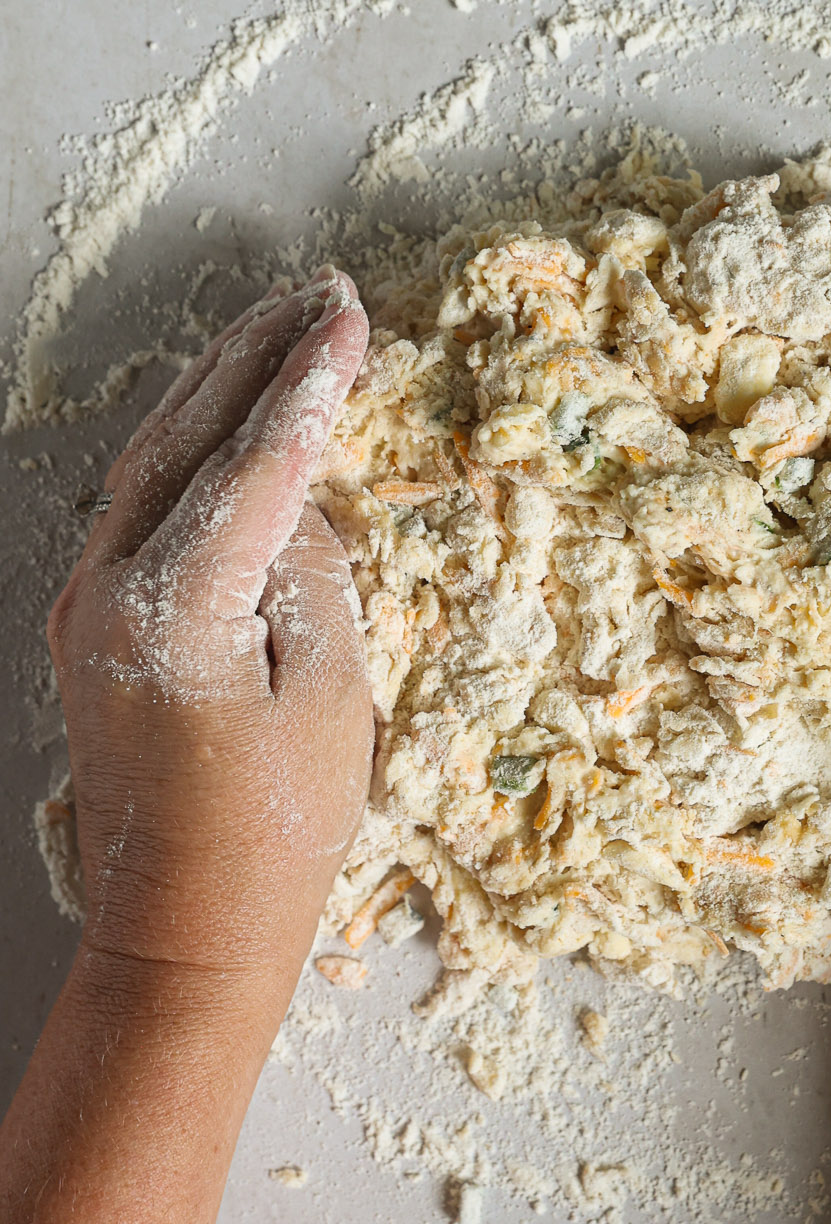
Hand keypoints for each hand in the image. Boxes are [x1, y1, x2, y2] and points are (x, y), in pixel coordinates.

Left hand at [46, 267, 372, 1016]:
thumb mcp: (331, 697)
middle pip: (185, 435)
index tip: (350, 314)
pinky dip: (186, 448)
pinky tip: (221, 421)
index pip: (256, 461)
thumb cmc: (275, 831)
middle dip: (253, 355)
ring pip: (150, 459)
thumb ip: (312, 576)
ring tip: (273, 326)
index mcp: (177, 601)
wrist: (182, 932)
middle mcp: (110, 585)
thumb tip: (295, 503)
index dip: (310, 384)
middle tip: (315, 291)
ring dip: (212, 387)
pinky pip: (139, 506)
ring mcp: (88, 604)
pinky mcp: (93, 628)